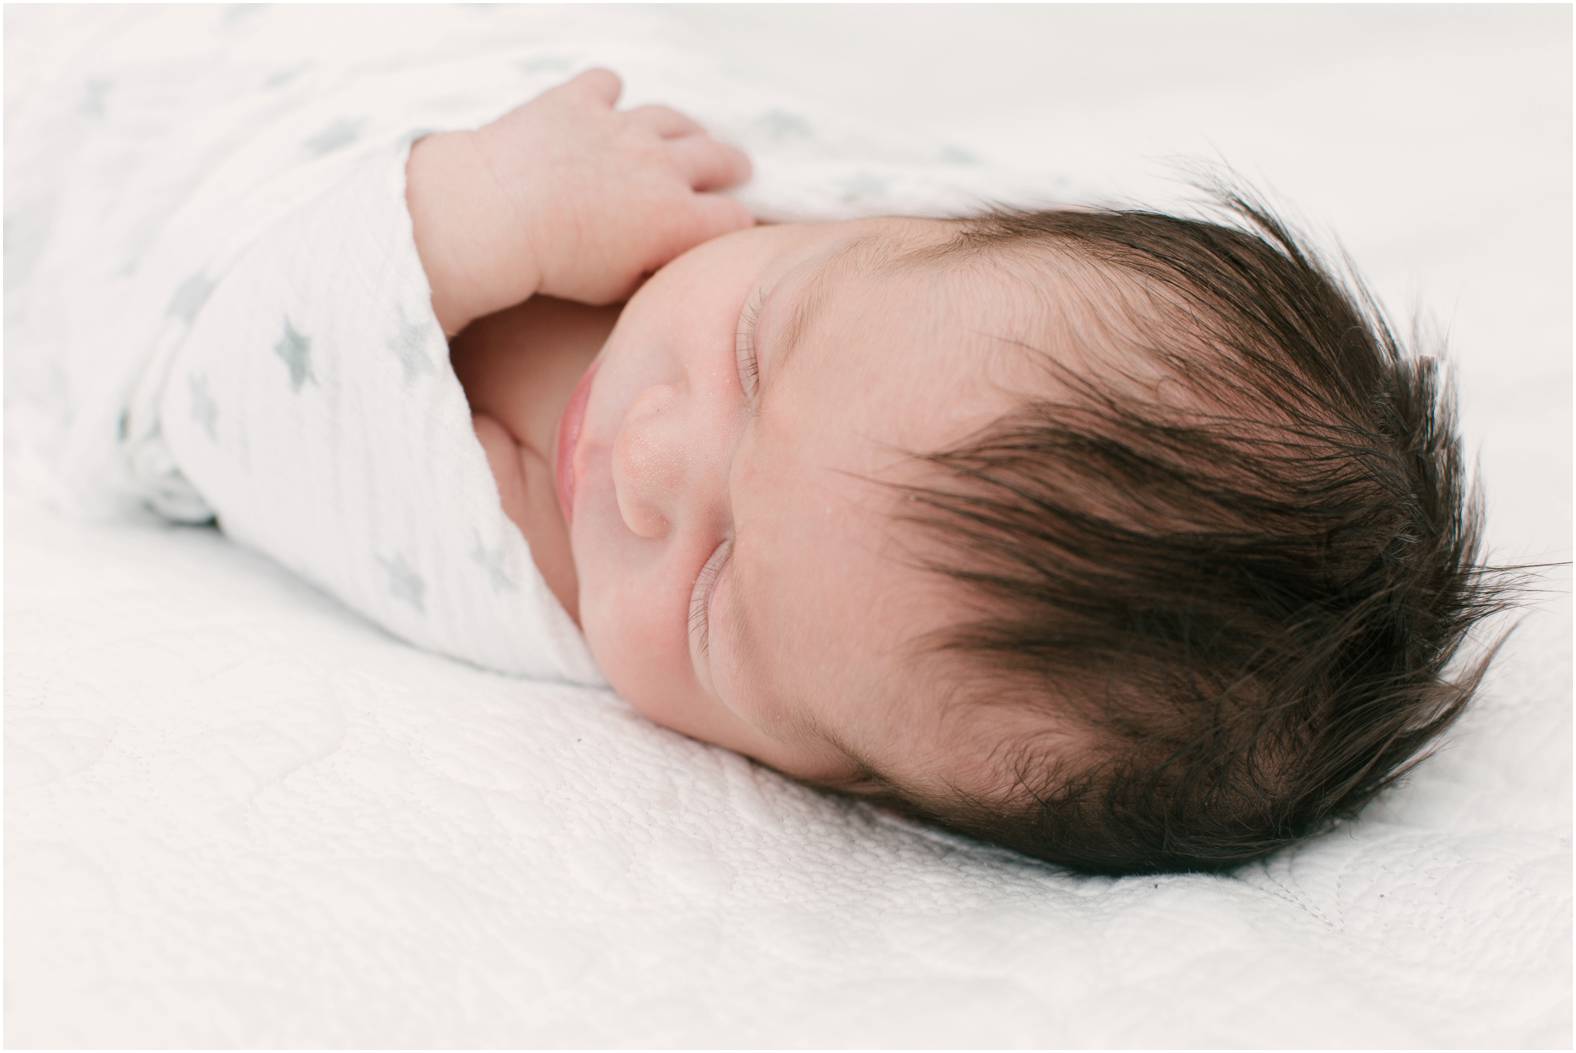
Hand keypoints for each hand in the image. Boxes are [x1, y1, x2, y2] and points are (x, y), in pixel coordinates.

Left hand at [475, 67, 754, 305]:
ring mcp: (623, 126)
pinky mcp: (582, 101)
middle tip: (736, 169)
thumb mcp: (616, 290)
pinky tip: (605, 100)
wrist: (500, 214)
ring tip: (687, 133)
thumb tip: (668, 262)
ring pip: (672, 117)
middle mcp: (662, 165)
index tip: (731, 227)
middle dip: (732, 165)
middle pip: (718, 157)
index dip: (738, 224)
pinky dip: (608, 94)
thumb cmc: (557, 264)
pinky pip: (607, 85)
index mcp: (677, 219)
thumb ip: (652, 272)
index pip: (733, 218)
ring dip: (684, 127)